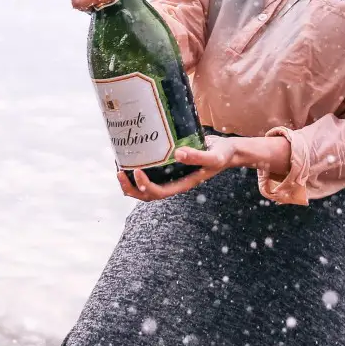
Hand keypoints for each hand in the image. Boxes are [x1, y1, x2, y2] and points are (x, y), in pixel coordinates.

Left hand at [117, 136, 237, 201]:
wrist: (226, 150)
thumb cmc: (222, 155)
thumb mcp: (214, 156)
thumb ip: (197, 156)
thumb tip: (178, 153)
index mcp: (182, 184)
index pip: (159, 193)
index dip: (145, 186)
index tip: (136, 171)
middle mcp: (173, 182)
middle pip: (147, 195)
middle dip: (130, 188)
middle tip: (119, 173)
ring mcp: (169, 175)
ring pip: (144, 186)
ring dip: (129, 181)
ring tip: (118, 167)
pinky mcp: (167, 164)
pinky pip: (149, 171)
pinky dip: (136, 168)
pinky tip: (129, 156)